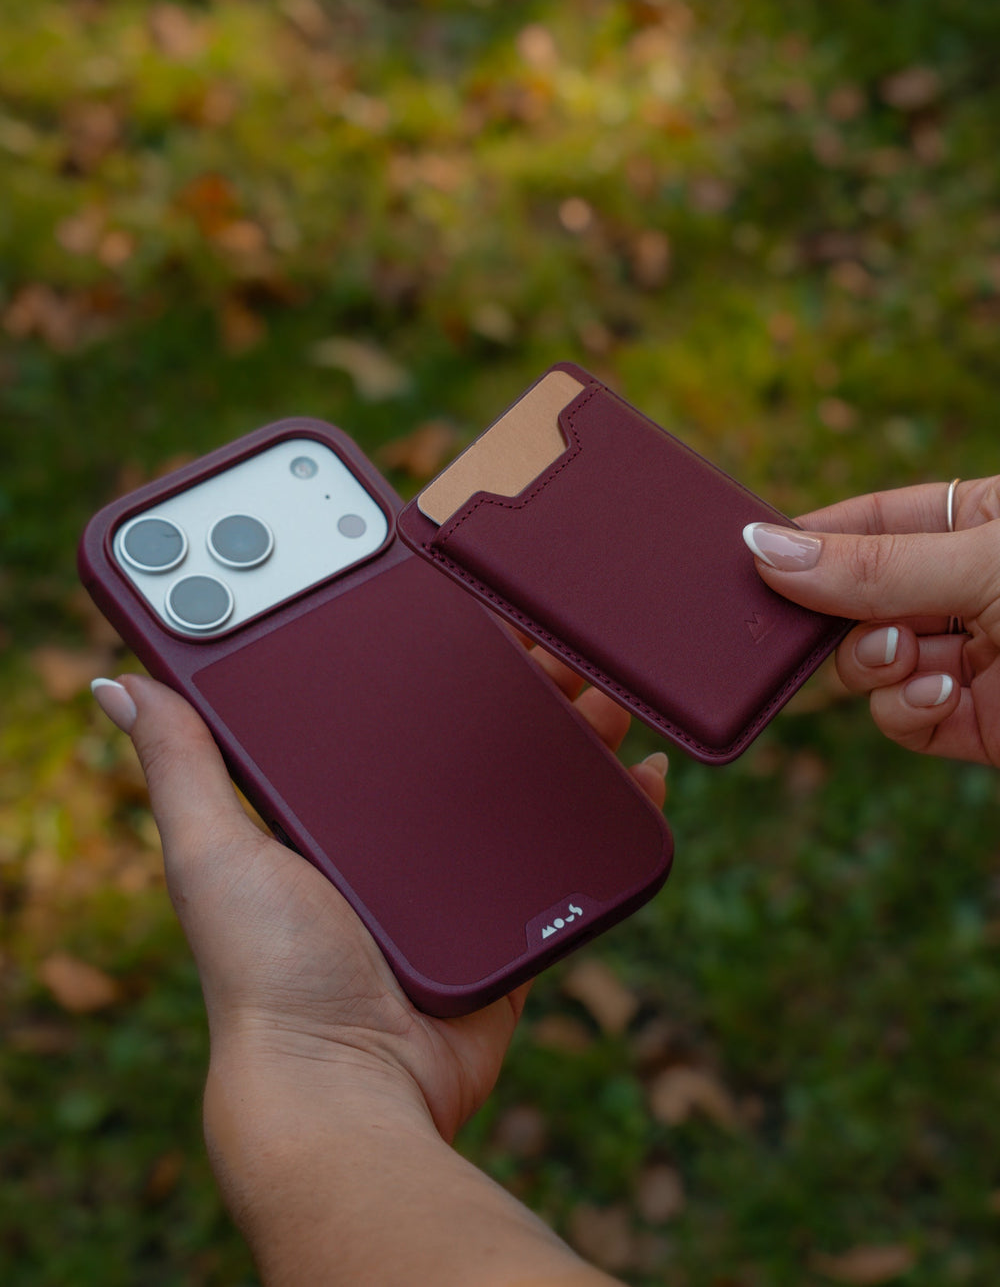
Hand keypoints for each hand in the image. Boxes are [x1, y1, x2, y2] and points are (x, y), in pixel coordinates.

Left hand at [91, 663, 666, 1144]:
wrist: (355, 1088)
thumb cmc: (271, 976)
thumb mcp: (214, 855)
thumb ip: (183, 768)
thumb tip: (119, 683)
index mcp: (328, 804)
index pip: (377, 702)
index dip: (409, 643)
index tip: (443, 583)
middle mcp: (393, 830)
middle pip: (461, 728)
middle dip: (506, 670)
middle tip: (541, 619)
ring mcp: (457, 870)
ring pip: (523, 773)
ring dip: (565, 719)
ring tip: (599, 672)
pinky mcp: (511, 912)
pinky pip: (567, 842)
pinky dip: (605, 799)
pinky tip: (635, 765)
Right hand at [743, 476, 999, 764]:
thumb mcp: (983, 565)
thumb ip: (876, 565)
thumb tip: (764, 551)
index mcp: (978, 523)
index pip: (870, 520)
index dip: (813, 539)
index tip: (753, 555)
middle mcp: (966, 588)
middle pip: (852, 598)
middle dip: (835, 613)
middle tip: (811, 620)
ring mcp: (968, 659)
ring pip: (866, 661)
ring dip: (873, 662)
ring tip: (904, 656)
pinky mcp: (971, 723)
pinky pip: (898, 717)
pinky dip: (904, 710)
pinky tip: (941, 698)